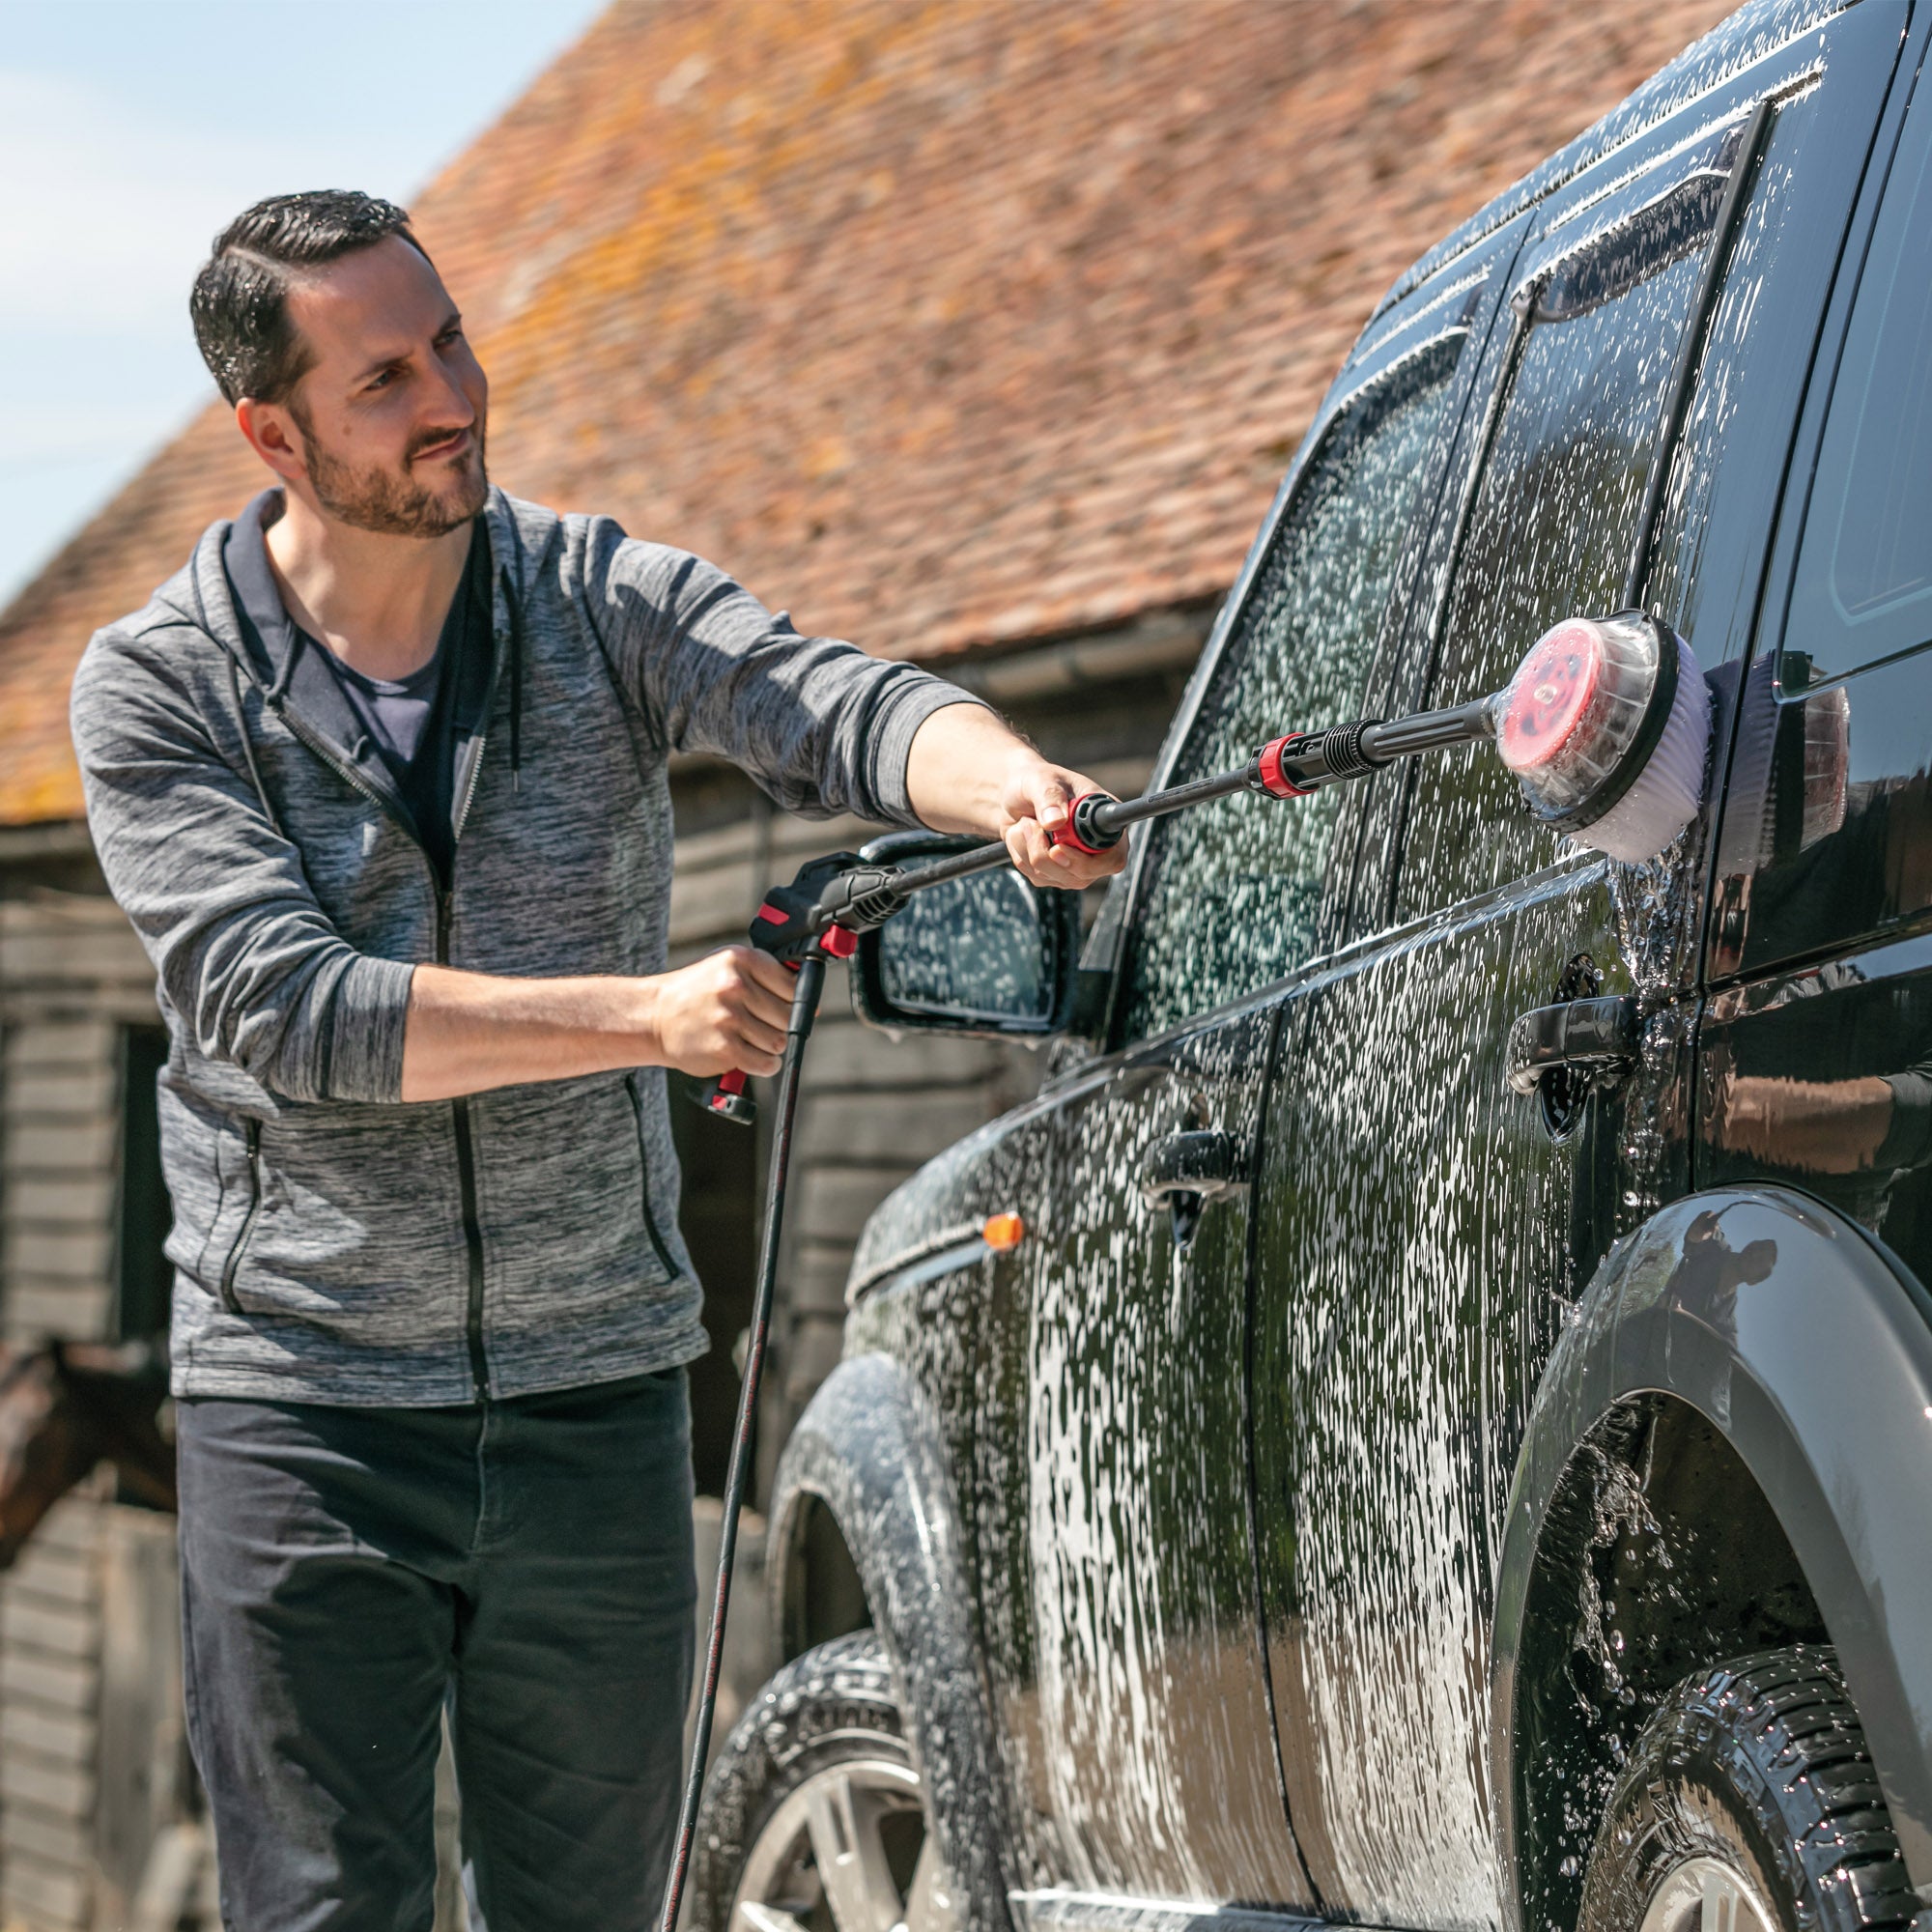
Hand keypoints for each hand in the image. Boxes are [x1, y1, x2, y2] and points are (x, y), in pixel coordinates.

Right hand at [646, 947, 796, 1076]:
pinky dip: (765, 1064)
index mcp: (739, 960)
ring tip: (751, 1039)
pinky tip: (752, 1056)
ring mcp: (729, 1018)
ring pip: (778, 1041)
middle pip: (788, 1015)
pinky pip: (765, 1062)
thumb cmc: (695, 993)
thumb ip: (761, 973)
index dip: (796, 999)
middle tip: (766, 1025)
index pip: (792, 984)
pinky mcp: (725, 1047)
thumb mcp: (724, 967)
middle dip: (782, 1024)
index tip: (793, 1006)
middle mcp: (735, 986)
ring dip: (771, 1045)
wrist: (653, 1017)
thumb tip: (804, 988)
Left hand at [997, 749, 1130, 889]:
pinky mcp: (1053, 874)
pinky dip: (1020, 853)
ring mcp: (1075, 865)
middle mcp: (1095, 848)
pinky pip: (1035, 875)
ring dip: (1028, 847)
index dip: (1087, 860)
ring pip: (1053, 876)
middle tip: (1029, 823)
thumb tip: (1056, 821)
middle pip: (1080, 875)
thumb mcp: (1042, 779)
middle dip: (1046, 854)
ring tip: (1026, 821)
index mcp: (1104, 820)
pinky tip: (1024, 834)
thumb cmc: (1037, 781)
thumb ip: (1050, 797)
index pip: (1113, 857)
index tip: (1056, 847)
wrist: (1014, 794)